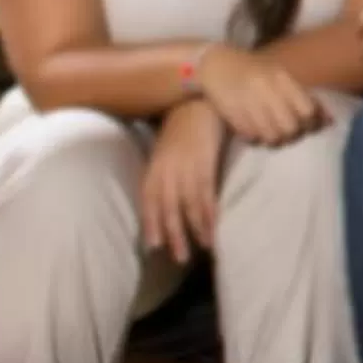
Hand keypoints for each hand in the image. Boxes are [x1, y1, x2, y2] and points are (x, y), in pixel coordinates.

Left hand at [140, 98, 225, 259]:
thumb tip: (164, 200)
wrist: (197, 105)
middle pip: (167, 211)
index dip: (152, 225)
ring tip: (203, 247)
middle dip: (173, 236)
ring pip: (187, 207)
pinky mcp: (203, 165)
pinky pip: (205, 195)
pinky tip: (213, 226)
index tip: (155, 246)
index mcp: (154, 171)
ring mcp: (184, 170)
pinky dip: (209, 213)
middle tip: (180, 257)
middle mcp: (165, 173)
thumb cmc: (181, 130)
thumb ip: (162, 175)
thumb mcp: (163, 153)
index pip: (149, 204)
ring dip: (195, 230)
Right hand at [193, 43, 323, 144]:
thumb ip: (303, 96)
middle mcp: (267, 90)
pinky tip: (254, 131)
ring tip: (271, 134)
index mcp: (282, 78)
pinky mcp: (232, 115)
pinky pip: (252, 137)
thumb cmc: (253, 69)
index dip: (311, 123)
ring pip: (272, 136)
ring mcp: (248, 103)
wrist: (215, 64)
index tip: (307, 124)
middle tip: (288, 132)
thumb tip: (330, 120)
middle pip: (291, 127)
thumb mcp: (279, 75)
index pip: (307, 110)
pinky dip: (256, 138)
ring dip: (274, 139)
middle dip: (293, 134)